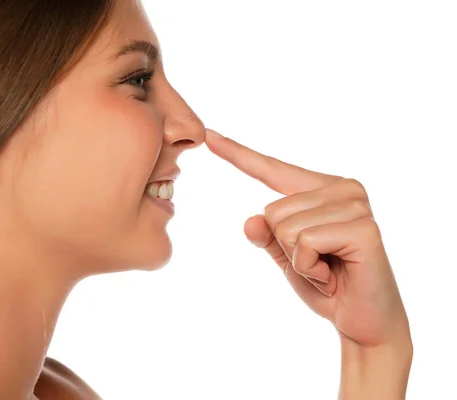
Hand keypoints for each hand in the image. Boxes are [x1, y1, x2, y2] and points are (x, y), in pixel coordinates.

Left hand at [204, 129, 410, 348]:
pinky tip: (333, 276)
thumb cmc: (325, 284)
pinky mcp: (364, 228)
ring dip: (299, 260)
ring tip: (327, 269)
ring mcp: (356, 205)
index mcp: (322, 188)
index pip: (272, 169)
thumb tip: (251, 221)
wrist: (363, 321)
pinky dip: (309, 268)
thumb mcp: (286, 256)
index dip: (238, 154)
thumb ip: (267, 235)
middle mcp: (343, 188)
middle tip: (318, 264)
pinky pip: (305, 242)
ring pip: (285, 227)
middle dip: (286, 248)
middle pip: (272, 210)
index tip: (210, 137)